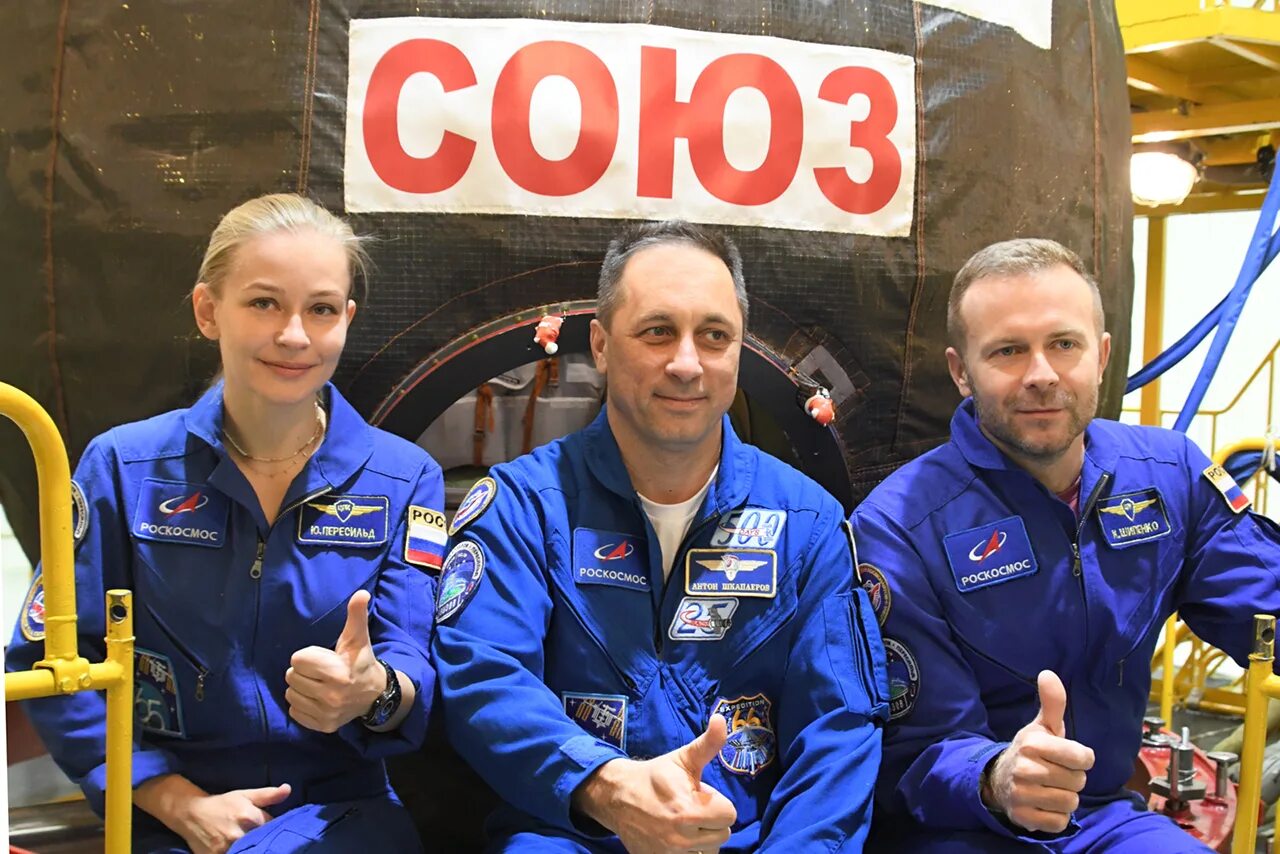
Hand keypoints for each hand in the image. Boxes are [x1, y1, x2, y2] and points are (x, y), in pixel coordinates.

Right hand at [136, 775, 289, 853]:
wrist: (191, 814)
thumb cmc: (222, 804)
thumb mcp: (245, 795)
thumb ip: (268, 795)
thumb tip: (288, 789)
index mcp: (249, 817)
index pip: (272, 827)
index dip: (274, 828)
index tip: (271, 827)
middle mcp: (238, 834)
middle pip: (261, 841)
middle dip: (262, 839)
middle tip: (259, 836)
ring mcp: (226, 849)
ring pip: (248, 851)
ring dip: (251, 848)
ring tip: (249, 842)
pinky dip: (238, 853)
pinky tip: (239, 849)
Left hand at [285, 590, 383, 731]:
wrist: (374, 694)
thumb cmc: (360, 661)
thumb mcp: (358, 638)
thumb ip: (356, 615)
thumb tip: (361, 593)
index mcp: (337, 673)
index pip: (297, 660)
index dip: (308, 656)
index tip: (323, 659)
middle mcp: (331, 696)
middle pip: (291, 676)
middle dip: (303, 671)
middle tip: (320, 672)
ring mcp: (326, 713)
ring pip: (290, 694)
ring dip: (301, 688)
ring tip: (318, 684)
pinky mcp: (323, 726)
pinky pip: (294, 711)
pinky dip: (302, 704)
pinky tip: (317, 699)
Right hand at [573, 714, 737, 852]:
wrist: (617, 797)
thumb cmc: (656, 776)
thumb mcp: (683, 758)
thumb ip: (708, 744)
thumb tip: (722, 719)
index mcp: (689, 809)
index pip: (729, 814)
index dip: (717, 802)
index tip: (701, 795)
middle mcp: (681, 836)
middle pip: (722, 834)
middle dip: (711, 820)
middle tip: (691, 808)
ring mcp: (670, 853)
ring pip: (709, 851)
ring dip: (702, 839)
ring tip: (686, 823)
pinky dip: (689, 851)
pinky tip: (678, 837)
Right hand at [981, 670, 1094, 832]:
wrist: (999, 779)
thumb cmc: (1031, 752)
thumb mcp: (1041, 727)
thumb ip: (1052, 703)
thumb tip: (1048, 673)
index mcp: (1033, 744)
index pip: (1083, 757)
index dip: (1082, 759)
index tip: (1069, 757)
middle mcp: (1025, 768)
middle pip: (1079, 782)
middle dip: (1072, 779)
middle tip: (1055, 773)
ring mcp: (1022, 794)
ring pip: (1071, 803)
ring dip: (1065, 798)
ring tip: (1049, 789)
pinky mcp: (1023, 817)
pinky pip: (1059, 822)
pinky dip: (1056, 816)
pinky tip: (1044, 804)